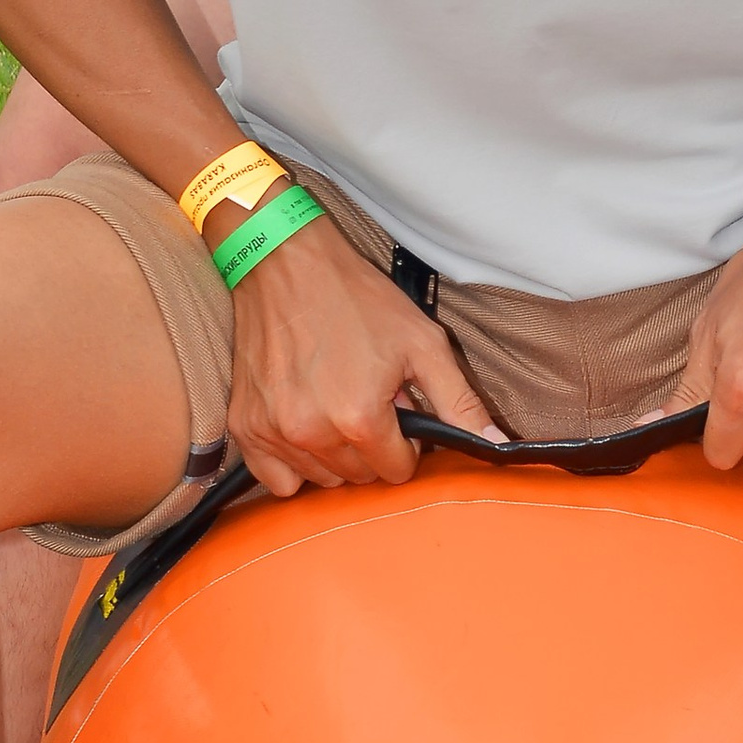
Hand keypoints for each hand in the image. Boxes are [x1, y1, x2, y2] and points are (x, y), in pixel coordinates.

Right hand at [226, 218, 498, 493]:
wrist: (283, 263)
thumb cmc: (357, 299)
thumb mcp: (423, 342)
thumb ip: (460, 401)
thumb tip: (497, 444)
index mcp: (360, 418)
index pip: (397, 472)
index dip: (406, 443)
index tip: (398, 410)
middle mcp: (313, 434)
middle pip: (359, 478)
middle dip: (371, 446)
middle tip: (367, 398)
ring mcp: (273, 433)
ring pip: (321, 479)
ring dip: (335, 453)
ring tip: (335, 402)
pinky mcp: (245, 427)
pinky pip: (276, 479)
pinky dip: (293, 463)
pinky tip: (303, 425)